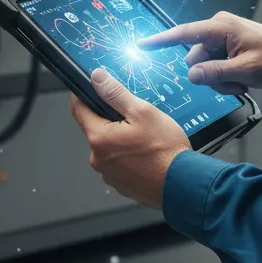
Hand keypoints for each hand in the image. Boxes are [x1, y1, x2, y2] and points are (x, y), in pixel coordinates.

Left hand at [70, 69, 189, 209]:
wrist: (183, 184)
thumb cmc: (164, 149)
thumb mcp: (143, 112)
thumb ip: (116, 94)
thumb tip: (97, 78)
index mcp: (99, 138)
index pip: (78, 110)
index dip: (81, 95)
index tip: (87, 87)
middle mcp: (98, 159)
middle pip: (96, 129)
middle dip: (110, 118)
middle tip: (134, 114)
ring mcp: (109, 174)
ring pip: (109, 147)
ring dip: (121, 138)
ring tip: (146, 136)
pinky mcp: (121, 184)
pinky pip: (119, 163)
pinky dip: (129, 155)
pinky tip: (147, 152)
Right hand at [138, 11, 261, 94]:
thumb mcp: (245, 70)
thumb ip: (215, 72)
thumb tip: (191, 74)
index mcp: (220, 27)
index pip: (184, 33)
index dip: (161, 40)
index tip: (142, 45)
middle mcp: (217, 29)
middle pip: (194, 58)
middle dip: (210, 75)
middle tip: (234, 83)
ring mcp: (221, 38)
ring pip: (203, 66)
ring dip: (219, 79)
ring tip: (241, 81)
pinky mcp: (226, 47)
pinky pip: (213, 66)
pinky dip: (224, 77)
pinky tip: (241, 79)